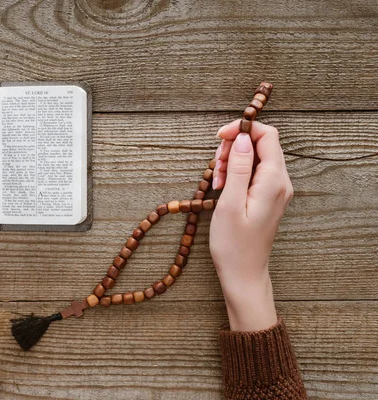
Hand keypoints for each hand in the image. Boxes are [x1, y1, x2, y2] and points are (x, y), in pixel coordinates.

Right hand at [209, 121, 292, 331]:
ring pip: (255, 157)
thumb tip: (243, 137)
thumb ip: (238, 167)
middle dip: (234, 148)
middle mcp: (280, 182)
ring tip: (217, 181)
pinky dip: (236, 173)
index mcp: (274, 181)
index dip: (242, 130)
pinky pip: (254, 172)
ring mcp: (276, 189)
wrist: (243, 273)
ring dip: (232, 161)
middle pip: (260, 144)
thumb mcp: (230, 203)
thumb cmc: (234, 244)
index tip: (218, 138)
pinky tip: (223, 187)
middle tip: (215, 167)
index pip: (267, 136)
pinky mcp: (268, 196)